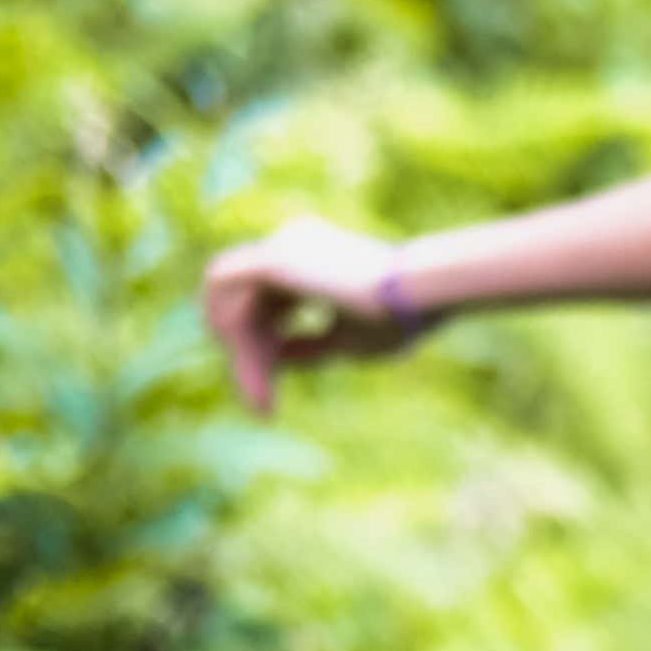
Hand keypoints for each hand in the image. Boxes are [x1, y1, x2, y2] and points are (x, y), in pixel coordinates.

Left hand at [199, 216, 423, 411]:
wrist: (422, 294)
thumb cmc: (401, 317)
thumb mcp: (349, 341)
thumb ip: (309, 346)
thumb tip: (276, 358)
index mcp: (311, 258)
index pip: (265, 306)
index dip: (261, 351)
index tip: (270, 395)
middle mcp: (290, 244)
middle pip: (243, 306)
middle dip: (246, 358)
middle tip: (262, 406)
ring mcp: (280, 245)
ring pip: (230, 303)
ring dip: (239, 351)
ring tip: (258, 395)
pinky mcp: (274, 259)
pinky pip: (228, 298)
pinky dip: (235, 336)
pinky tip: (254, 368)